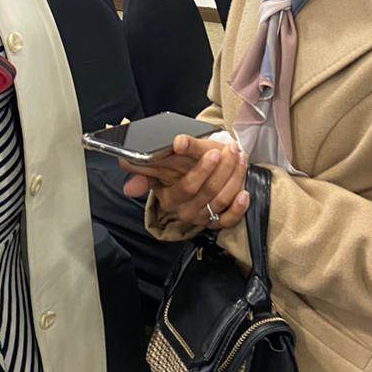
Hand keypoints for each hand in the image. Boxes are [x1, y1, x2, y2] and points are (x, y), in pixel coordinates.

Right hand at [122, 135, 250, 230]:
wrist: (189, 183)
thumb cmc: (175, 172)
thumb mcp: (157, 170)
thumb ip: (143, 171)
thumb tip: (127, 177)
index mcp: (169, 199)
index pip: (187, 187)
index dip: (202, 171)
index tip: (213, 152)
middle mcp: (185, 211)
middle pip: (209, 191)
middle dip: (224, 168)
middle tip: (232, 149)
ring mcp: (202, 218)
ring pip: (222, 200)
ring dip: (235, 178)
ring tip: (240, 158)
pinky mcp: (217, 223)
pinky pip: (229, 220)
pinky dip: (238, 208)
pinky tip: (245, 193)